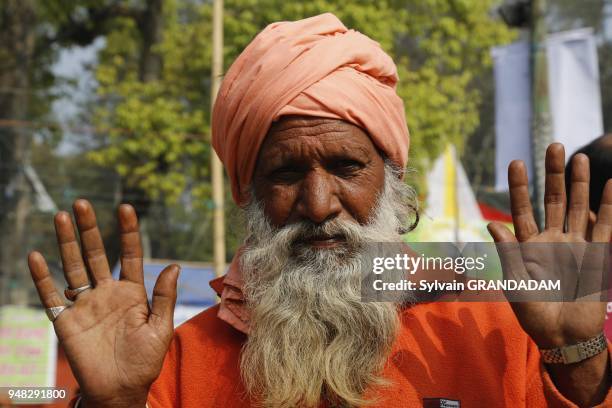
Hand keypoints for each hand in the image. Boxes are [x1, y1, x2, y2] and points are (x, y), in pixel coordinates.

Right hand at [28, 200, 178, 406]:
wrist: (121, 389)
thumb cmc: (145, 361)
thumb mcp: (161, 328)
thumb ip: (164, 297)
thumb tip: (174, 265)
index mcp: (132, 292)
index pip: (130, 255)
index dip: (128, 232)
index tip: (126, 207)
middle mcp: (107, 293)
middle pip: (96, 254)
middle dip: (90, 229)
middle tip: (83, 203)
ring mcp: (85, 305)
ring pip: (73, 267)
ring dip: (66, 243)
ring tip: (61, 217)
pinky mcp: (66, 321)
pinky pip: (51, 296)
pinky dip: (42, 278)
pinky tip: (36, 257)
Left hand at [487, 143, 610, 405]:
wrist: (563, 336)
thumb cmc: (534, 313)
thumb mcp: (515, 283)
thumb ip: (507, 252)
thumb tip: (491, 223)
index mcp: (528, 246)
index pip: (522, 209)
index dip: (520, 187)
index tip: (516, 162)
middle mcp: (551, 239)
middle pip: (552, 200)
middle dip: (553, 174)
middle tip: (554, 145)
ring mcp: (575, 245)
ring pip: (577, 206)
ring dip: (578, 183)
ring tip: (578, 157)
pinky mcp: (596, 255)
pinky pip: (603, 226)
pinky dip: (607, 206)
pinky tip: (610, 185)